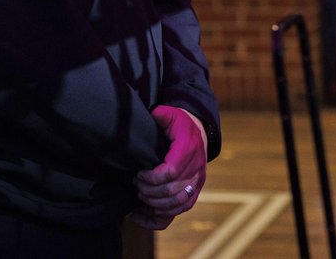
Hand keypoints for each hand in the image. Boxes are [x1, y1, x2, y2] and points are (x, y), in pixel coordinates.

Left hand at [131, 105, 208, 229]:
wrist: (199, 134)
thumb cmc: (181, 125)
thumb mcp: (172, 115)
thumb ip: (162, 115)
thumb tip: (153, 115)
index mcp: (189, 150)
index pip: (171, 171)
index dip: (152, 177)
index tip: (139, 174)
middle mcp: (196, 170)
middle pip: (172, 191)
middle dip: (149, 191)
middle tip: (136, 183)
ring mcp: (196, 184)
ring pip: (176, 205)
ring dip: (154, 204)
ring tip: (139, 196)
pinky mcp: (193, 194)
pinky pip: (178, 213)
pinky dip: (158, 219)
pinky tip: (139, 217)